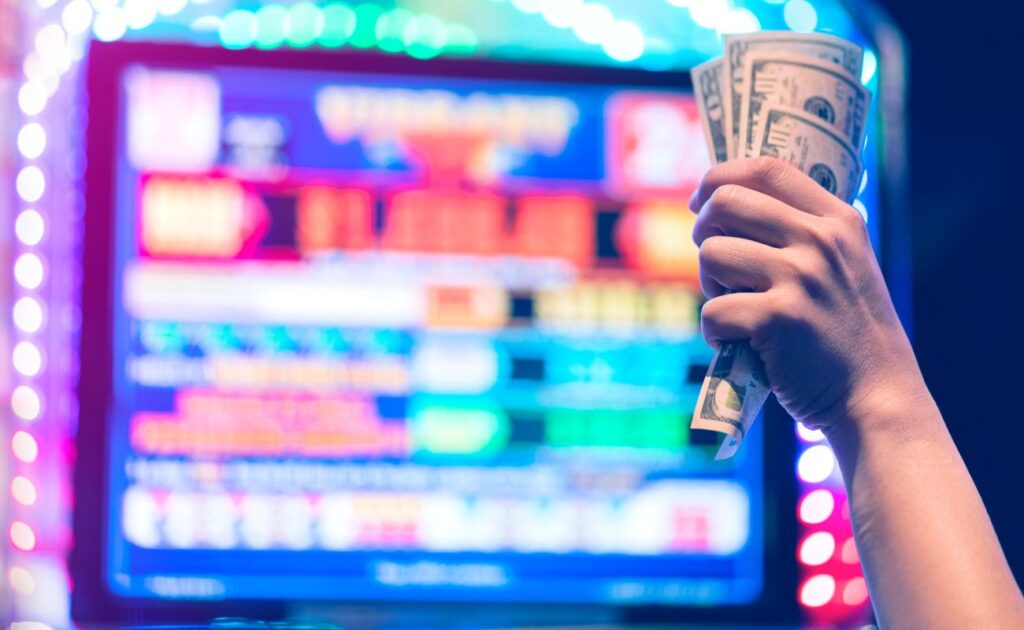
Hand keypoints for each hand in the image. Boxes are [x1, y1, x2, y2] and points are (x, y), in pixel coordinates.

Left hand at [689, 157, 922, 429]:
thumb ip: (803, 233)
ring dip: (710, 286)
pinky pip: (712, 311)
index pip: (766, 169)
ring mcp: (800, 278)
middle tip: (713, 263)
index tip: (701, 200)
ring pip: (711, 254)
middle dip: (704, 230)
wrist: (876, 397)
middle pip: (726, 202)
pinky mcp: (777, 319)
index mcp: (838, 221)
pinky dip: (715, 333)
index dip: (720, 178)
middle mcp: (820, 241)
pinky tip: (740, 345)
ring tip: (737, 310)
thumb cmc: (848, 335)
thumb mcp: (845, 266)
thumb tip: (728, 205)